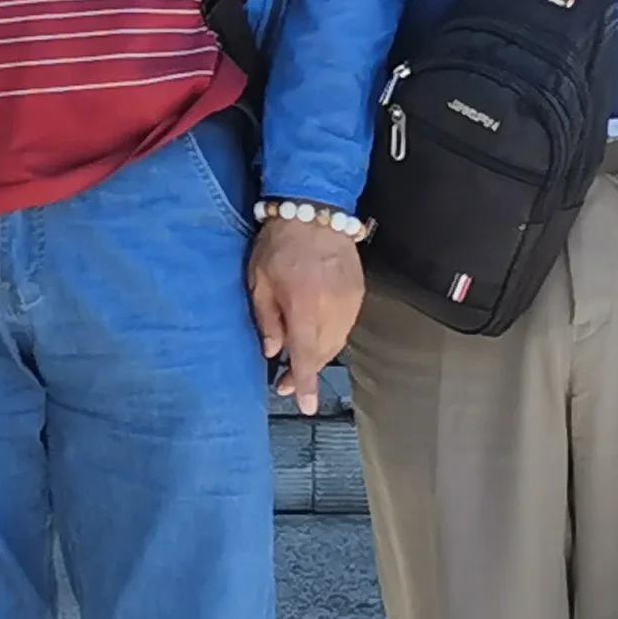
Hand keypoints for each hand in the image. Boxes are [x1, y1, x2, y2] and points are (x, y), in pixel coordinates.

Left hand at [247, 218, 362, 417]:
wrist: (315, 211)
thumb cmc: (279, 245)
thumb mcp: (259, 282)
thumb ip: (267, 320)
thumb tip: (272, 352)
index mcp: (304, 308)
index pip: (306, 357)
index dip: (306, 384)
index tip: (307, 407)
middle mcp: (332, 310)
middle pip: (323, 354)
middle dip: (307, 373)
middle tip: (286, 384)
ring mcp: (349, 303)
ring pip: (337, 343)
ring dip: (319, 356)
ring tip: (300, 363)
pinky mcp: (358, 294)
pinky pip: (345, 326)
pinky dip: (331, 338)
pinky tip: (316, 337)